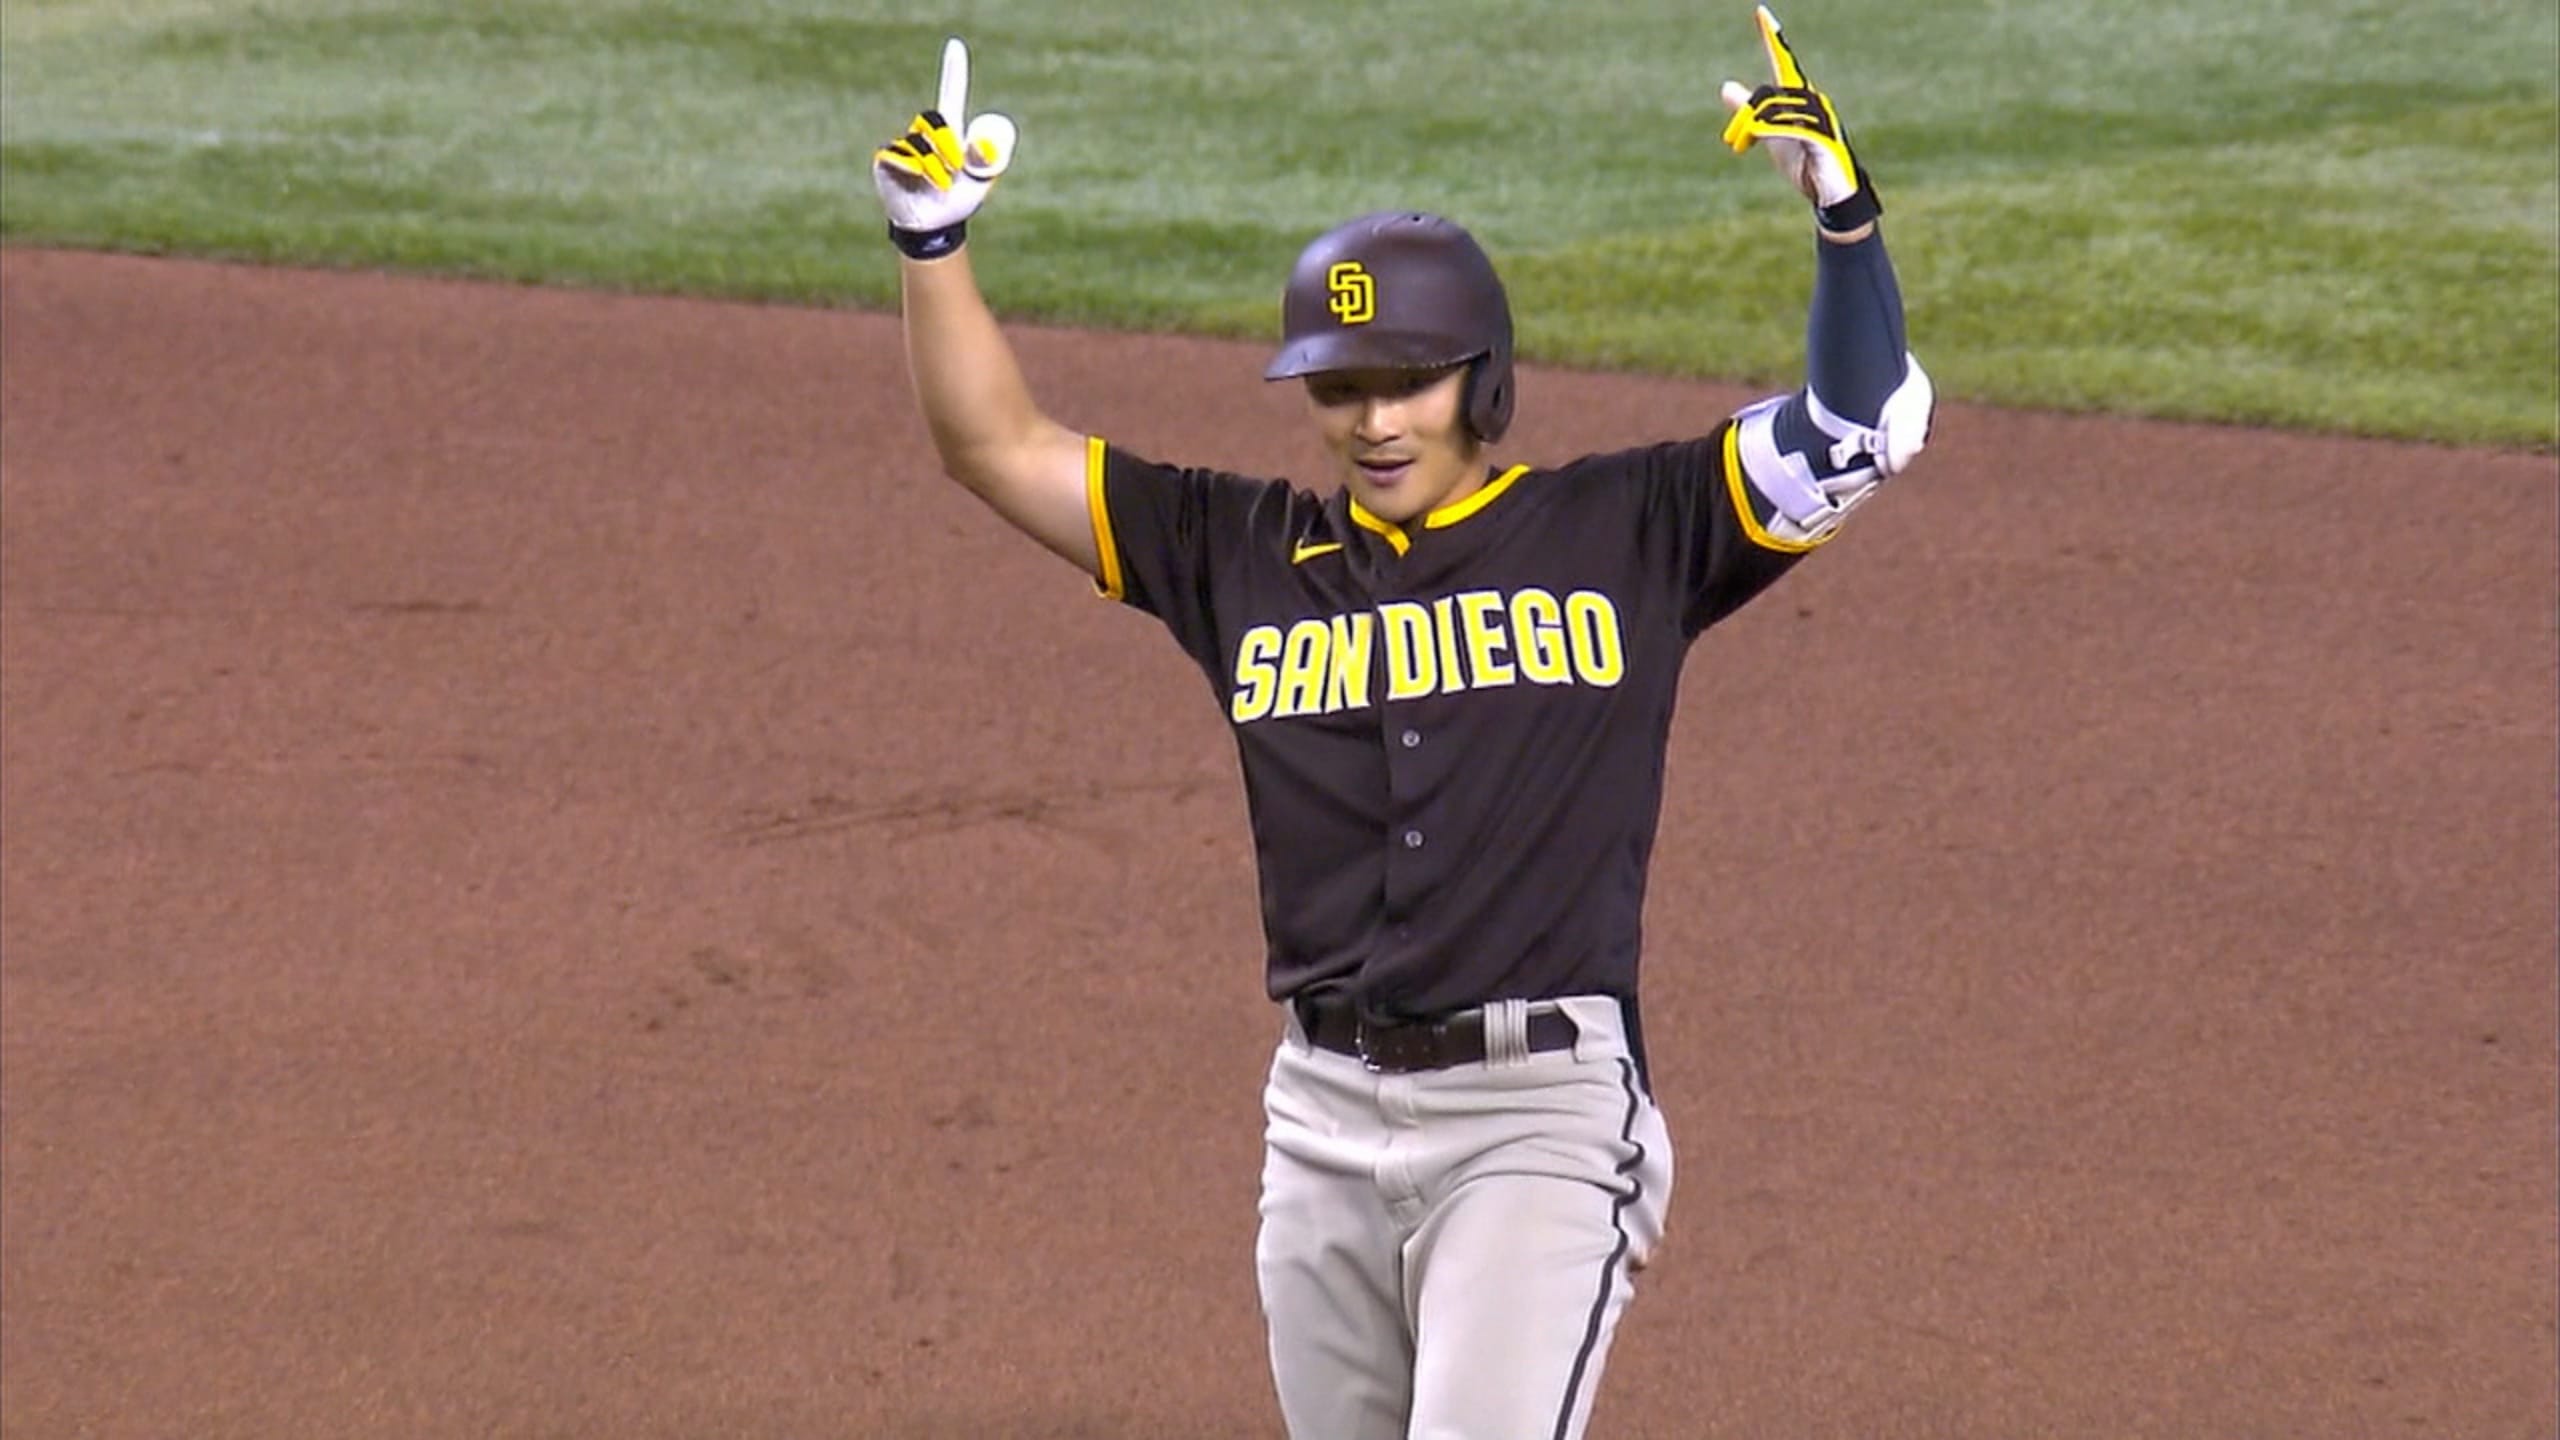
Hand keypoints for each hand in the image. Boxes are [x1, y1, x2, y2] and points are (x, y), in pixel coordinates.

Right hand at [873, 38, 1017, 258]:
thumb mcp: (982, 181)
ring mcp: (904, 145)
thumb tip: (981, 146)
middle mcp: (925, 133)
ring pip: (918, 141)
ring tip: (942, 184)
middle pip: (934, 118)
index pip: (952, 94)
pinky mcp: (887, 159)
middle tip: (958, 165)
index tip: (956, 45)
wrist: (935, 226)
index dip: (954, 71)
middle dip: (947, 141)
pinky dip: (913, 166)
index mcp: (950, 132)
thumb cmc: (959, 199)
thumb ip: (989, 160)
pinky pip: (898, 153)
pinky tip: (920, 179)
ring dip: (935, 164)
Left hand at [1717, 6, 1877, 230]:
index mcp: (1798, 99)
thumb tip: (1725, 86)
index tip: (1761, 13)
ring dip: (1752, 129)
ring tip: (1741, 146)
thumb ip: (1747, 111)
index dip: (1772, 39)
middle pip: (1768, 93)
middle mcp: (1811, 102)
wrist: (1829, 195)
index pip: (1783, 63)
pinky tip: (1755, 138)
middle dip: (1745, 116)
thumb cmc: (1803, 163)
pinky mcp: (1822, 139)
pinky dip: (1768, 131)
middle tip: (1733, 141)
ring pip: (1774, 110)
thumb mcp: (1768, 135)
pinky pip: (1789, 127)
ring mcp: (1819, 118)